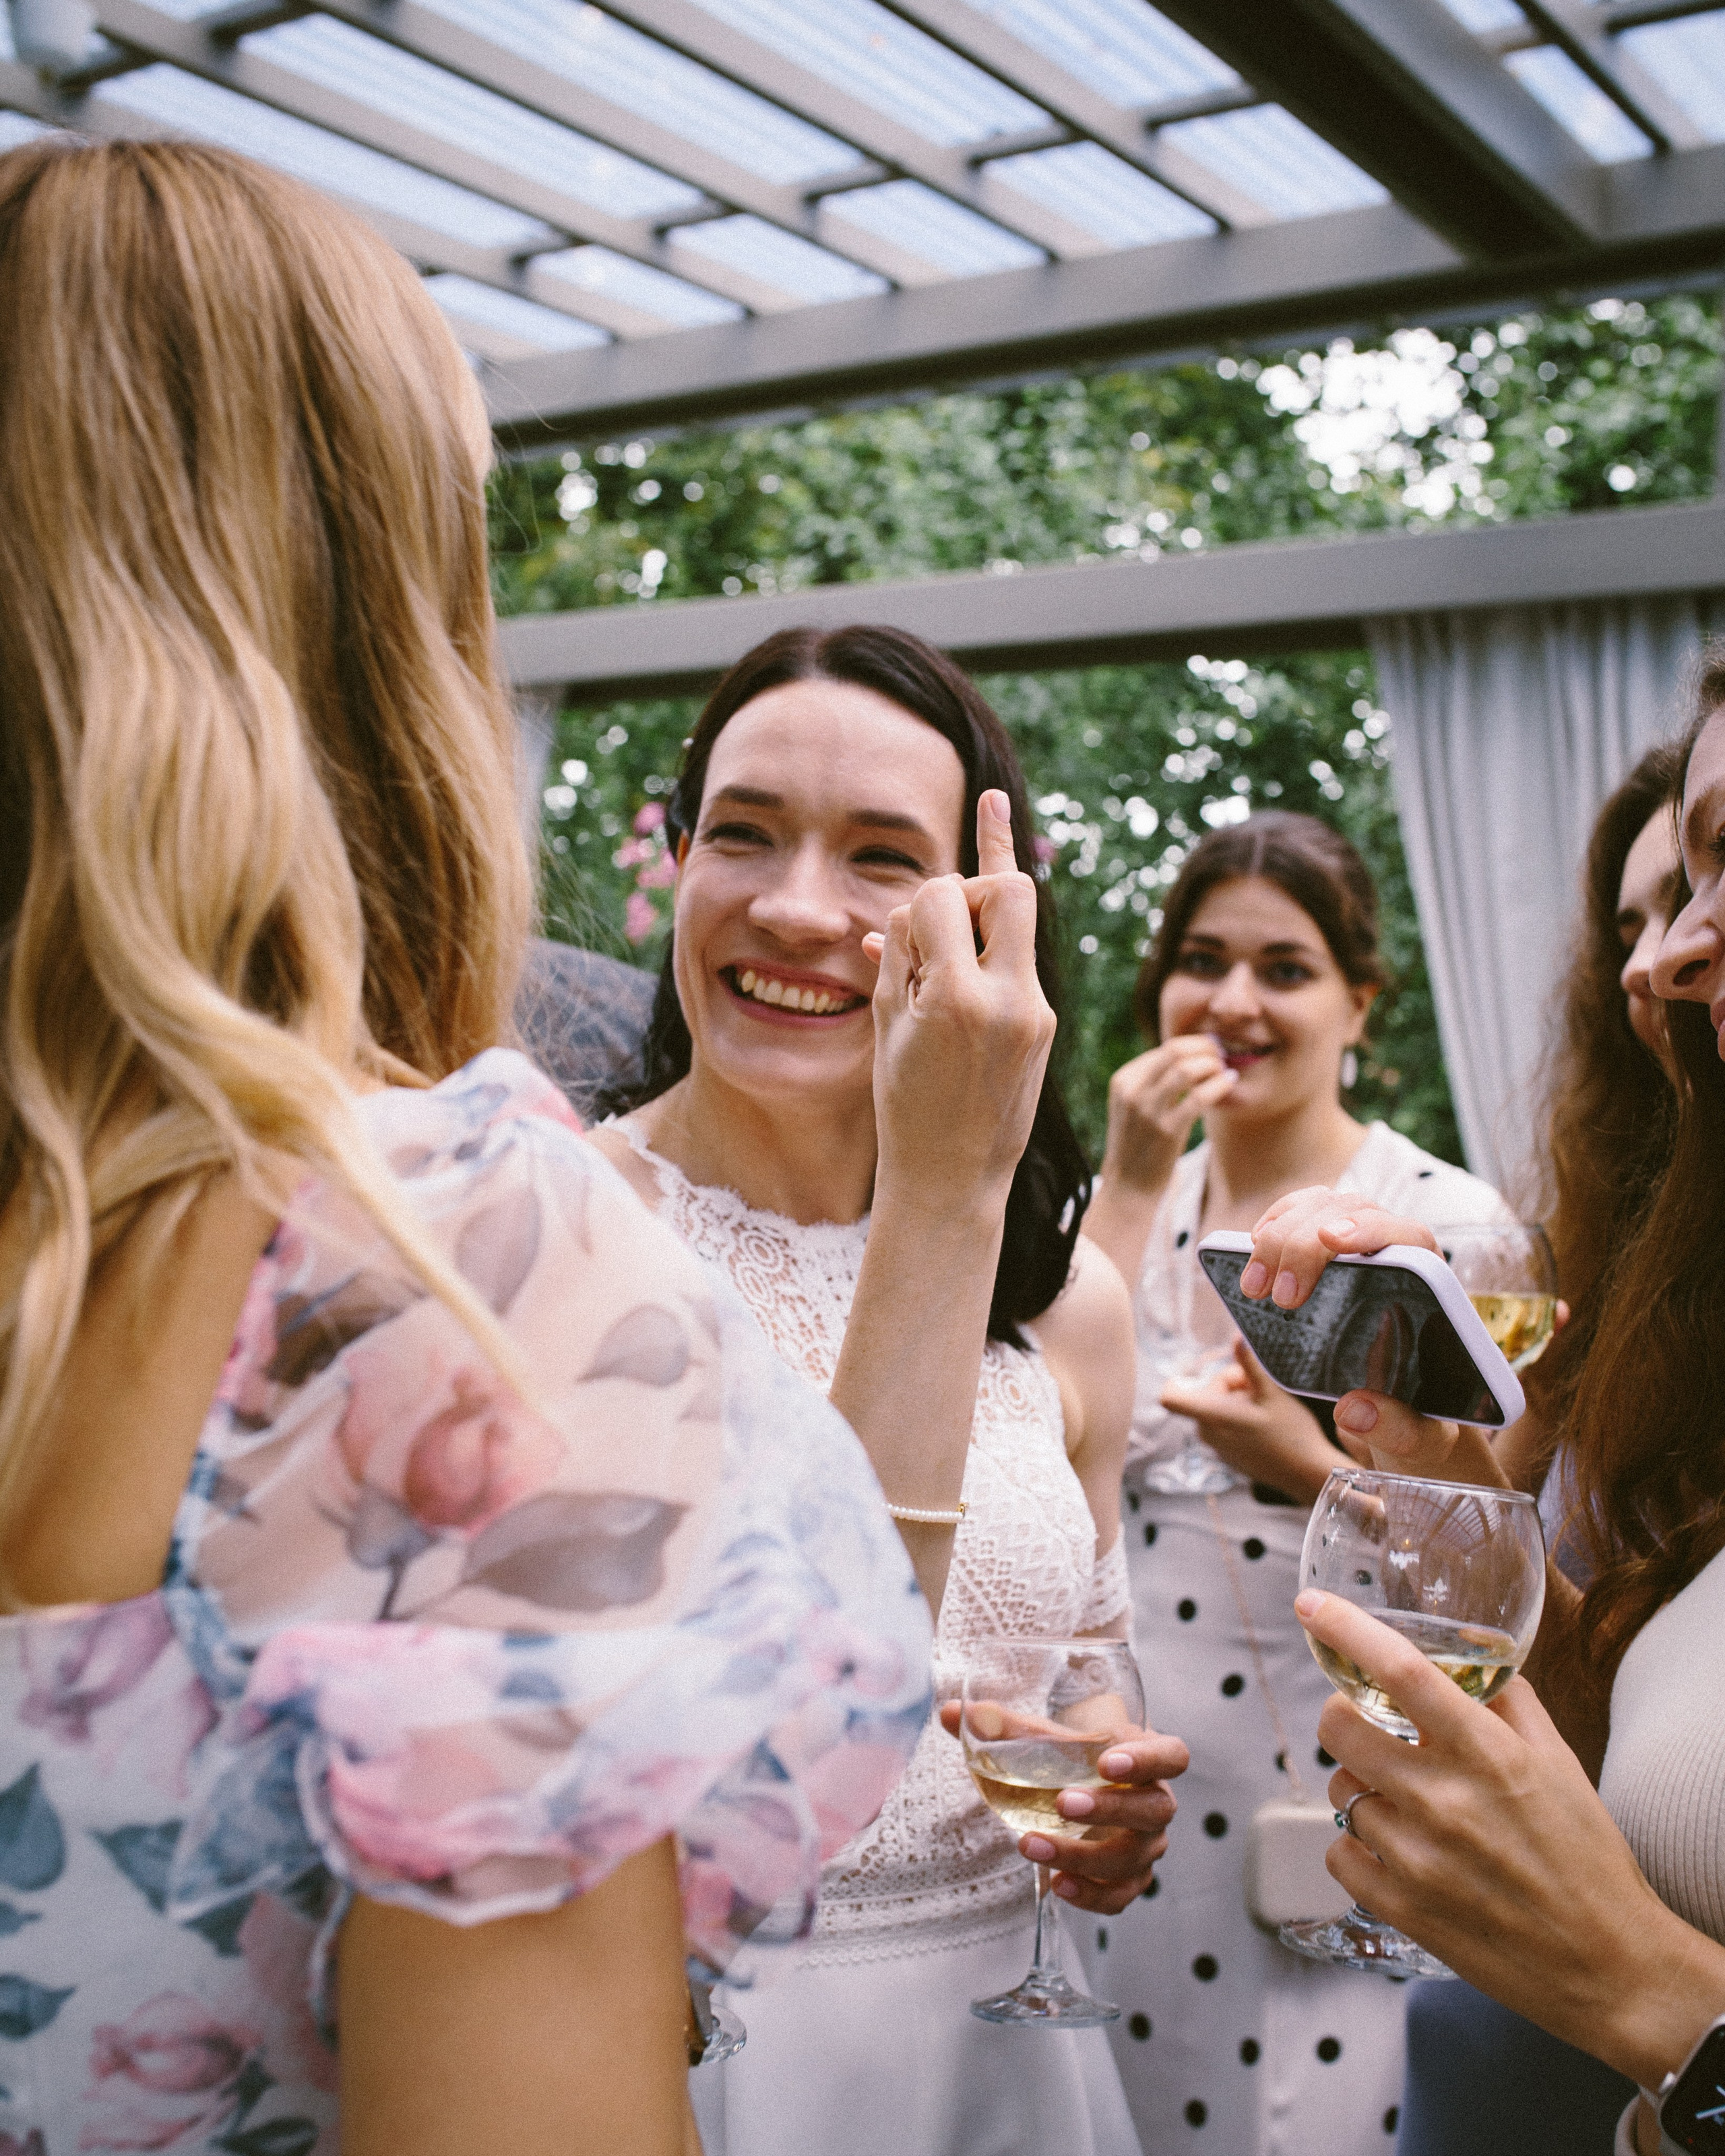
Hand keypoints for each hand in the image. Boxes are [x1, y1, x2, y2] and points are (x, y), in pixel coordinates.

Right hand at [862, 791, 1053, 1211]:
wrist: (952, 1180)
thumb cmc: (904, 1107)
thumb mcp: (888, 1026)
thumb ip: (902, 956)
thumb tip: (914, 907)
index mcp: (958, 1000)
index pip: (943, 898)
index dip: (918, 908)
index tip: (900, 945)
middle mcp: (1009, 999)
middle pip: (1009, 889)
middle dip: (972, 886)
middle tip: (942, 924)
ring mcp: (1037, 1010)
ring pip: (1024, 913)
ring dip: (987, 906)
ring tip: (954, 911)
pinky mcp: (1046, 1021)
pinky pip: (1024, 958)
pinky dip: (998, 935)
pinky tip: (999, 823)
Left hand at [938, 1704, 1189, 1915]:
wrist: (1088, 1782)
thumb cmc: (1075, 1752)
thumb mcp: (1049, 1734)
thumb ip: (1005, 1725)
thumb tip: (949, 1712)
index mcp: (1149, 1755)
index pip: (1172, 1756)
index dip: (1148, 1760)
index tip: (1107, 1761)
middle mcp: (1156, 1802)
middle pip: (1154, 1810)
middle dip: (1109, 1811)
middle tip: (1063, 1804)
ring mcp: (1147, 1845)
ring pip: (1132, 1859)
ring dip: (1083, 1857)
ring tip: (1031, 1846)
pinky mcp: (1130, 1880)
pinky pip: (1119, 1896)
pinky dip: (1090, 1896)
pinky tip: (1055, 1886)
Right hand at [1100, 1037, 1236, 1196]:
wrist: (1129, 1185)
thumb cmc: (1139, 1142)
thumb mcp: (1135, 1105)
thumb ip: (1154, 1080)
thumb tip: (1193, 1055)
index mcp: (1123, 1080)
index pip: (1166, 1048)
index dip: (1196, 1045)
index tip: (1213, 1050)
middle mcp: (1132, 1091)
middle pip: (1175, 1051)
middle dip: (1205, 1049)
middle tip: (1223, 1055)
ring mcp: (1147, 1110)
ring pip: (1186, 1070)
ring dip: (1212, 1065)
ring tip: (1225, 1070)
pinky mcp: (1166, 1130)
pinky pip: (1199, 1096)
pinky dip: (1219, 1084)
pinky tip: (1229, 1082)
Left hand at [1160, 1338, 1337, 1503]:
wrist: (1306, 1473)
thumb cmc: (1291, 1433)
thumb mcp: (1271, 1393)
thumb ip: (1249, 1365)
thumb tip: (1236, 1337)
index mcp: (1212, 1416)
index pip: (1170, 1397)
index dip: (1181, 1379)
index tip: (1210, 1372)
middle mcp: (1207, 1433)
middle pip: (1206, 1393)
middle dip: (1231, 1384)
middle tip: (1258, 1389)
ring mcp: (1216, 1446)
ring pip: (1216, 1407)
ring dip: (1237, 1400)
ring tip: (1264, 1407)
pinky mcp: (1227, 1454)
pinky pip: (1224, 1425)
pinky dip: (1239, 1417)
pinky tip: (1265, 1424)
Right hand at [1236, 1189, 1508, 1485]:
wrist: (1406, 1403)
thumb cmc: (1420, 1414)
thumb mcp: (1420, 1436)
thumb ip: (1398, 1429)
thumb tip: (1353, 1411)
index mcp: (1434, 1288)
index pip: (1408, 1236)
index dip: (1371, 1229)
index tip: (1333, 1241)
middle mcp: (1400, 1253)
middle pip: (1352, 1213)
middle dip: (1305, 1245)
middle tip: (1278, 1298)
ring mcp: (1361, 1242)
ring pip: (1321, 1205)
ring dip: (1280, 1235)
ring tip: (1254, 1286)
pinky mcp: (1330, 1245)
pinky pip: (1300, 1211)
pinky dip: (1274, 1223)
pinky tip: (1254, 1250)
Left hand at [1296, 1589, 1724, 2088]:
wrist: (1609, 1965)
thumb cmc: (1587, 1857)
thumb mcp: (1559, 1762)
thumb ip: (1507, 1700)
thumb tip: (1466, 1655)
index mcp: (1488, 1753)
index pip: (1401, 1670)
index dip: (1347, 1630)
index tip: (1312, 1606)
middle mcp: (1444, 1800)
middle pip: (1340, 1727)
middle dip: (1345, 1717)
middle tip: (1370, 1728)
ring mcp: (1416, 1857)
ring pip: (1340, 1791)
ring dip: (1361, 1787)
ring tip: (1405, 1803)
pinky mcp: (1400, 1907)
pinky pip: (1339, 1851)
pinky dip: (1358, 1846)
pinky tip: (1397, 1851)